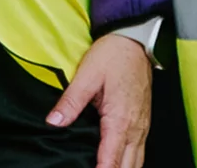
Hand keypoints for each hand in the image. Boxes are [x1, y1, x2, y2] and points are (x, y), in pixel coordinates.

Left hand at [46, 33, 152, 167]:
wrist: (133, 41)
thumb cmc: (112, 56)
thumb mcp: (86, 76)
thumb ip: (71, 101)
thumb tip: (53, 121)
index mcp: (120, 120)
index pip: (111, 159)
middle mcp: (136, 128)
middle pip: (128, 167)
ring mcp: (142, 126)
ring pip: (137, 162)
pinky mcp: (143, 122)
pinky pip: (139, 151)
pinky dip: (130, 162)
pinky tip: (117, 163)